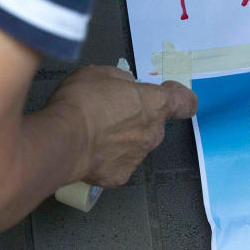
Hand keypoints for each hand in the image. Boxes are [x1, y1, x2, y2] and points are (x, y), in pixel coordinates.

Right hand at [46, 66, 196, 186]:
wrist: (64, 140)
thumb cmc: (83, 101)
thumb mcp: (99, 73)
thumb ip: (121, 80)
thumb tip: (126, 86)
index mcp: (154, 104)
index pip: (185, 102)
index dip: (179, 97)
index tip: (169, 93)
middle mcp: (153, 133)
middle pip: (154, 124)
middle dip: (137, 119)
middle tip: (110, 113)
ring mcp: (138, 157)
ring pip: (136, 145)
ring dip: (121, 139)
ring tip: (94, 132)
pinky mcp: (120, 175)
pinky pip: (117, 163)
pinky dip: (107, 158)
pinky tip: (89, 150)